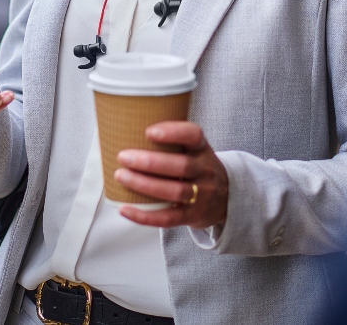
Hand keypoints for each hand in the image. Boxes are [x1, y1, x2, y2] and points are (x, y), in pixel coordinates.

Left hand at [114, 121, 228, 228]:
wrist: (225, 197)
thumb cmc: (196, 167)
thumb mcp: (193, 149)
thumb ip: (170, 140)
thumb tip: (122, 128)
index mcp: (201, 149)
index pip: (194, 135)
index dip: (173, 132)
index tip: (148, 132)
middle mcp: (205, 171)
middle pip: (181, 166)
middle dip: (149, 162)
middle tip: (123, 157)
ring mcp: (201, 195)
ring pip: (174, 191)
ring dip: (144, 185)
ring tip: (120, 176)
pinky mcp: (192, 216)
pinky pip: (169, 218)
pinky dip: (144, 216)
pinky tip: (124, 209)